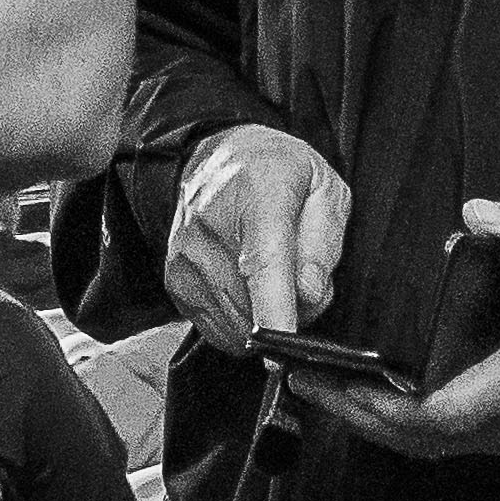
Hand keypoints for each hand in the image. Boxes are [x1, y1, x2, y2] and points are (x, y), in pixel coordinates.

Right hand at [164, 123, 348, 353]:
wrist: (219, 157)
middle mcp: (209, 227)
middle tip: (301, 281)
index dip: (275, 310)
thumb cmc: (277, 173)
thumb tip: (307, 294)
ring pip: (235, 325)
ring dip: (263, 320)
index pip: (263, 263)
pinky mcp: (175, 282)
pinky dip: (240, 323)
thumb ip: (323, 244)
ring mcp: (185, 257)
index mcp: (257, 196)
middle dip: (289, 314)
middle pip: (251, 305)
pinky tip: (247, 289)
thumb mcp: (325, 189)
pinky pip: (217, 329)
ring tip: (273, 279)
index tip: (285, 343)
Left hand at [287, 197, 499, 461]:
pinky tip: (364, 403)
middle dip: (367, 415)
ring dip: (376, 425)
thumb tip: (477, 215)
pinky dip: (401, 429)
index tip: (355, 385)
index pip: (465, 406)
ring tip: (321, 392)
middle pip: (434, 437)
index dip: (405, 406)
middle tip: (310, 384)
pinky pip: (448, 444)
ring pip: (436, 448)